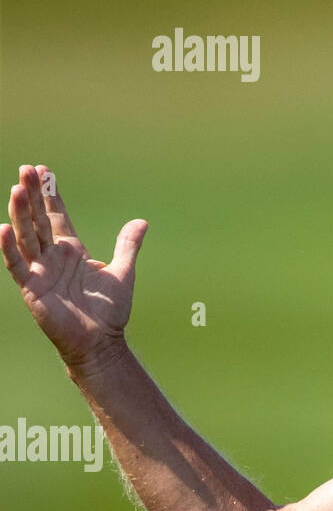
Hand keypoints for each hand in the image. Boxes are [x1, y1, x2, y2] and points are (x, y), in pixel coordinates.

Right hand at [1, 165, 146, 370]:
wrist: (101, 341)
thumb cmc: (109, 310)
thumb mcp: (122, 271)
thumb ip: (127, 245)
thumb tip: (141, 221)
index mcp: (72, 250)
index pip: (56, 216)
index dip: (50, 195)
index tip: (43, 171)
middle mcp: (53, 257)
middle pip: (38, 220)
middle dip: (32, 195)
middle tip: (25, 169)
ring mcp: (40, 271)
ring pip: (26, 236)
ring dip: (20, 214)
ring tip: (16, 189)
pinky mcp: (32, 288)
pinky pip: (17, 265)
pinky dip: (8, 248)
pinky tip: (2, 228)